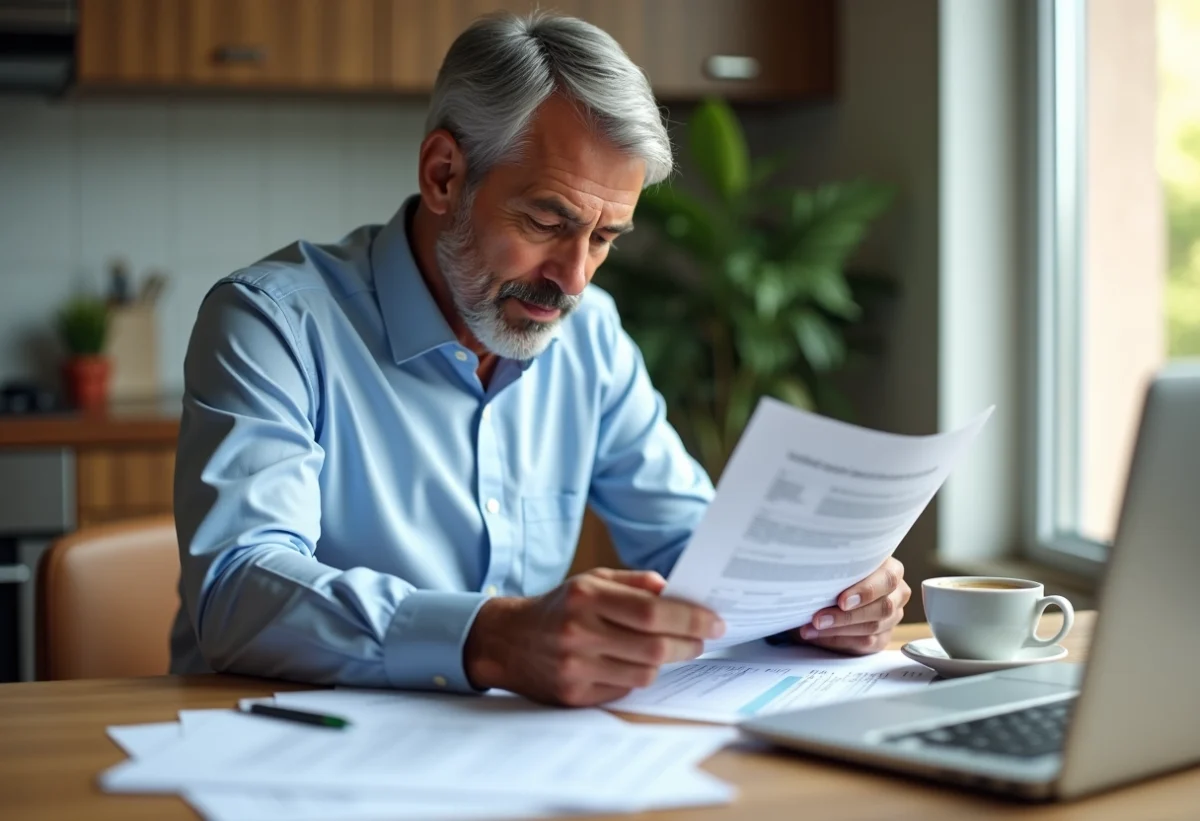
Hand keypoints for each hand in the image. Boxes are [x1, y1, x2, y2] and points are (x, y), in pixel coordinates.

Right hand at [463, 568, 724, 706]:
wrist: (508, 640)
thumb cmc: (560, 606)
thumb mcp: (592, 579)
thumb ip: (634, 582)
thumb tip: (674, 590)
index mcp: (586, 596)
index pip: (652, 611)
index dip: (690, 618)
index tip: (715, 621)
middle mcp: (579, 632)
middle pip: (654, 646)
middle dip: (689, 644)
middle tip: (702, 639)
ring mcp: (575, 667)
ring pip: (644, 672)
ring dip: (665, 661)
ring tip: (668, 649)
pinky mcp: (573, 694)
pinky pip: (624, 689)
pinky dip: (637, 676)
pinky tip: (634, 663)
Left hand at [793, 557, 909, 654]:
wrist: (831, 591)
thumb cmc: (836, 573)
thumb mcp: (837, 565)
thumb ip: (835, 568)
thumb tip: (810, 575)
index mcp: (891, 569)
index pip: (888, 579)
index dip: (866, 591)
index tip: (841, 601)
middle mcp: (897, 593)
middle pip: (882, 608)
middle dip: (847, 616)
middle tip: (819, 619)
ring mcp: (892, 617)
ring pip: (872, 627)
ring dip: (837, 629)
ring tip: (811, 628)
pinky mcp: (883, 636)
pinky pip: (866, 643)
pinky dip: (838, 640)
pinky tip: (818, 636)